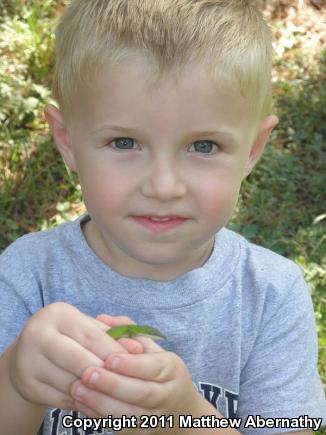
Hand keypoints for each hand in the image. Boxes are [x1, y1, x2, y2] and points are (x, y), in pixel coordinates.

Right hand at [8, 303, 141, 410]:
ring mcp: (28, 361)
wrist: (27, 353)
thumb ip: (112, 334)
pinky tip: (94, 401)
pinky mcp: (26, 385)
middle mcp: (38, 334)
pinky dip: (81, 403)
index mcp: (57, 314)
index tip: (135, 361)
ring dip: (95, 392)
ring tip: (113, 393)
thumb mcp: (86, 325)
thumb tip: (138, 348)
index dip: (114, 350)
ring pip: (70, 383)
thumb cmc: (67, 335)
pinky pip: (60, 399)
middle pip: (79, 360)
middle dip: (105, 373)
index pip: (91, 335)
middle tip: (126, 381)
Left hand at [70, 337, 202, 433]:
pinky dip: (98, 416)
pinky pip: (120, 426)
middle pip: (142, 393)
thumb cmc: (157, 369)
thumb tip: (103, 319)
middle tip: (87, 374)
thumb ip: (127, 331)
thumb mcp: (150, 347)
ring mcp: (155, 417)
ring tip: (77, 389)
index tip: (109, 359)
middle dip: (112, 384)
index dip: (131, 364)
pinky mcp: (141, 432)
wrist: (178, 409)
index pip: (154, 367)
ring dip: (101, 403)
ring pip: (129, 414)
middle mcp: (167, 394)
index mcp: (172, 368)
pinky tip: (81, 404)